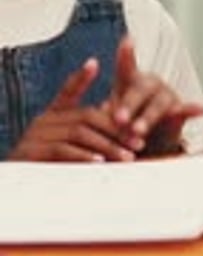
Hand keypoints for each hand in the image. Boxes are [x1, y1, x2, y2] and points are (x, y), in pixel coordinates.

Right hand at [8, 58, 136, 161]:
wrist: (12, 193)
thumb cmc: (42, 172)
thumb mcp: (63, 150)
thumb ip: (83, 137)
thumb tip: (110, 128)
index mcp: (51, 117)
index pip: (67, 91)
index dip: (80, 78)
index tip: (94, 63)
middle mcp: (43, 121)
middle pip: (86, 116)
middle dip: (115, 129)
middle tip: (138, 142)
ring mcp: (36, 136)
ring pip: (78, 132)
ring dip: (106, 145)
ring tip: (127, 156)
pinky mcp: (31, 153)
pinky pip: (62, 150)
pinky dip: (83, 155)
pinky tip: (100, 163)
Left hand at [109, 37, 202, 155]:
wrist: (146, 140)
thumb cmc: (124, 123)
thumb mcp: (111, 117)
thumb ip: (108, 115)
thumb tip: (102, 117)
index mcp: (130, 81)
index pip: (126, 66)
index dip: (127, 53)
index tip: (129, 40)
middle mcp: (149, 84)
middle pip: (140, 89)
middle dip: (129, 104)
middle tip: (119, 119)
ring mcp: (166, 95)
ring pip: (158, 103)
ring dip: (147, 117)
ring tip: (137, 130)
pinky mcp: (179, 111)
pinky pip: (185, 110)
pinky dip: (192, 109)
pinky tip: (201, 109)